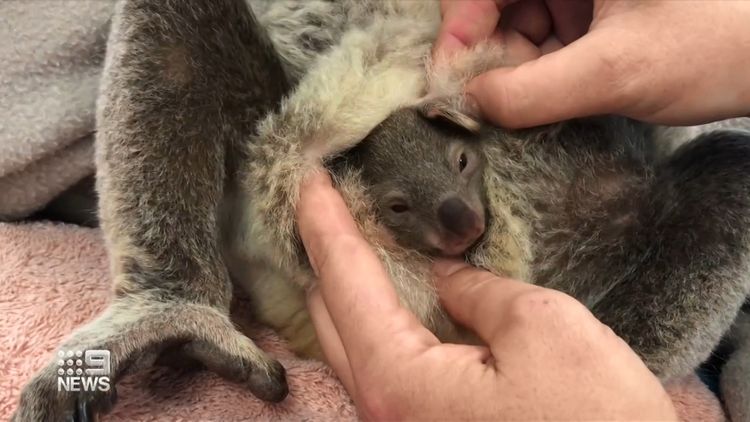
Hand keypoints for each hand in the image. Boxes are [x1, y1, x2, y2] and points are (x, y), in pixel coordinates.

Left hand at [296, 170, 676, 420]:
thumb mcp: (544, 330)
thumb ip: (479, 293)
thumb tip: (444, 278)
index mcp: (399, 381)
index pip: (344, 281)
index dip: (325, 222)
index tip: (310, 180)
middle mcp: (385, 412)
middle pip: (330, 316)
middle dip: (325, 255)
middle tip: (333, 203)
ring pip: (354, 345)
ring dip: (351, 289)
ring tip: (358, 240)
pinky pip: (384, 367)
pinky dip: (381, 322)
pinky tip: (397, 297)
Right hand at [434, 0, 749, 128]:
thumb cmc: (719, 44)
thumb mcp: (616, 73)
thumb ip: (533, 93)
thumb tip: (471, 103)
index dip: (460, 30)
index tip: (451, 82)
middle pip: (498, 3)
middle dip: (490, 55)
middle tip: (490, 105)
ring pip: (521, 23)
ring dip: (516, 69)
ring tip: (529, 106)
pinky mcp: (598, 11)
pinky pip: (548, 38)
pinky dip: (540, 72)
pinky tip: (550, 98)